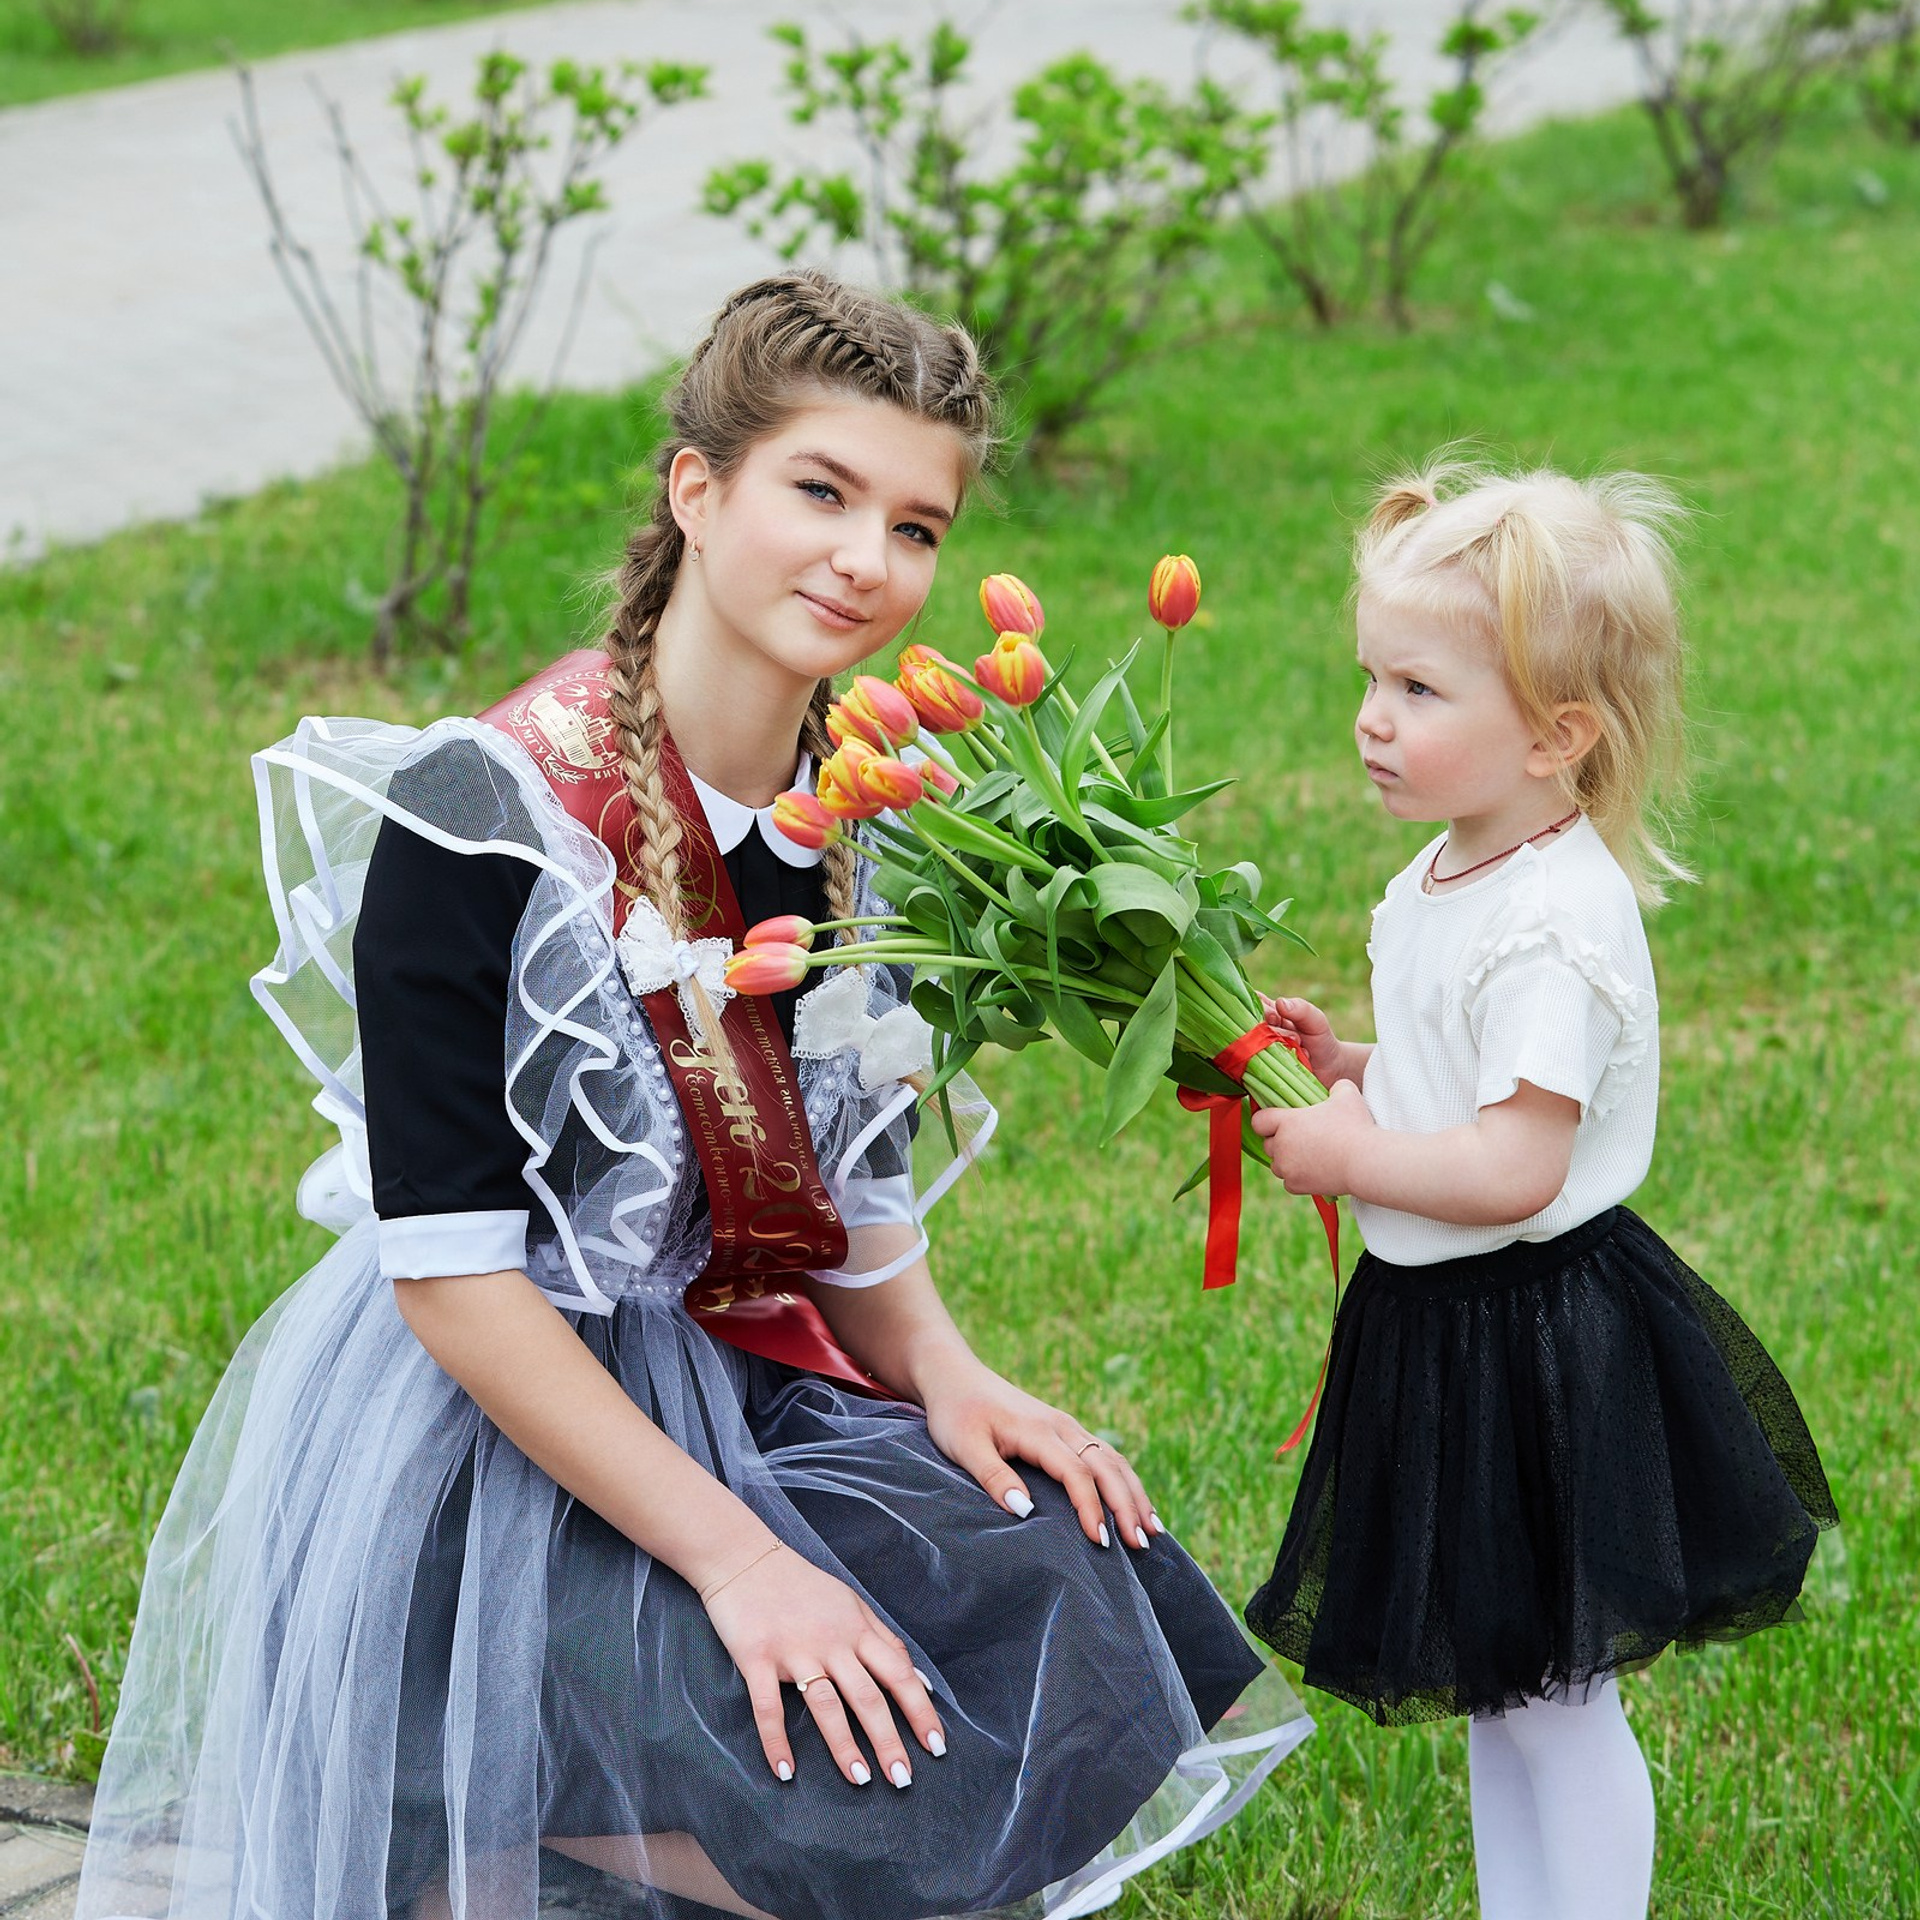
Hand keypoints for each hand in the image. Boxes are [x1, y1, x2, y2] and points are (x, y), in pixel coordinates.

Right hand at [701, 1542, 946, 1786]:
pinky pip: (768, 1705)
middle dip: (889, 1740)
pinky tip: (785, 1771)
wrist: (745, 1558)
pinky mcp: (757, 1658)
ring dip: (844, 1746)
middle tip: (904, 1780)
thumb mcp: (851, 1602)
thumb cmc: (802, 1585)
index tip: (937, 1746)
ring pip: (826, 1705)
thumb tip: (918, 1677)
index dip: (921, 1711)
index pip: (899, 1674)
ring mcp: (794, 1651)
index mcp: (857, 1629)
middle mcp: (831, 1642)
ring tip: (861, 1780)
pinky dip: (776, 1740)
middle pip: (868, 1696)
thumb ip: (883, 1638)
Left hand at [919, 1359, 1158, 1552]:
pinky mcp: (1064, 1430)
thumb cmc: (956, 1412)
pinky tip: (1134, 1502)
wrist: (954, 1375)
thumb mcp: (964, 1446)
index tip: (1100, 1542)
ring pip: (1112, 1460)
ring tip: (1152, 1530)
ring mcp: (1066, 1426)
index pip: (1076, 1473)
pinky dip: (1124, 1480)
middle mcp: (1062, 1426)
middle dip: (1127, 1505)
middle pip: (1106, 1466)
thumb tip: (1025, 1510)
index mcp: (1039, 1431)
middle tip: (1141, 1545)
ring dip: (1134, 1493)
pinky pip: (1104, 1455)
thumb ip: (993, 1476)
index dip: (1091, 1508)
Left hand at [1253, 1078, 1374, 1195]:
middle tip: (1300, 1138)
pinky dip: (1297, 1179)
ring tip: (1308, 1155)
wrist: (1365, 1162)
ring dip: (1287, 1161)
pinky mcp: (1297, 1186)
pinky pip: (1289, 1182)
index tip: (1279, 1121)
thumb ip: (1336, 1087)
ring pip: (1277, 1165)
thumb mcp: (1347, 1094)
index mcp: (1286, 1122)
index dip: (1267, 1120)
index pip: (1259, 1121)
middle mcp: (1281, 1145)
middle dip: (1280, 1141)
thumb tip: (1336, 1087)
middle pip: (1268, 1144)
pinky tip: (1312, 1171)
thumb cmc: (1355, 1125)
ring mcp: (1287, 1168)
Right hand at [1260, 993, 1345, 1087]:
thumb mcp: (1315, 1020)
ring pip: (1254, 1047)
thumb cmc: (1320, 1039)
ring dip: (1278, 1050)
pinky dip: (1275, 1065)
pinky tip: (1293, 1063)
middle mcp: (1259, 1030)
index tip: (1276, 1018)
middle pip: (1250, 1027)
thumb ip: (1301, 1008)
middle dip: (1274, 1033)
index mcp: (1269, 1012)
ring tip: (1299, 1050)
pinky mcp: (1259, 1068)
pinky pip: (1256, 1065)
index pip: (1253, 1004)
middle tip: (1295, 1039)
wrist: (1329, 1069)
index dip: (1262, 1012)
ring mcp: (1258, 1050)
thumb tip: (1280, 1003)